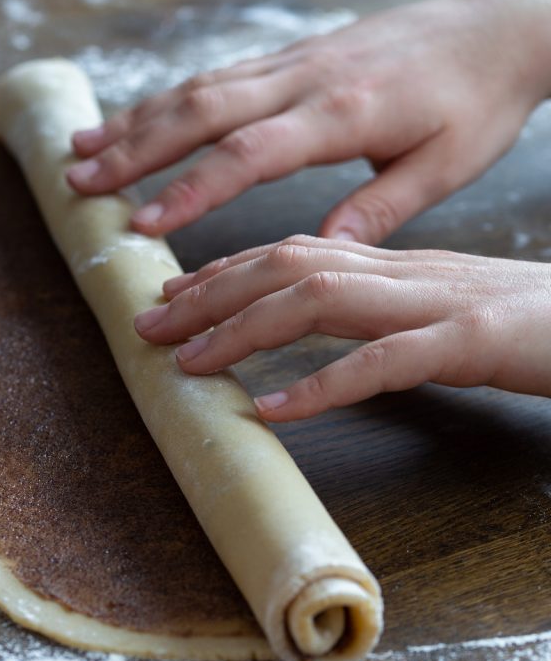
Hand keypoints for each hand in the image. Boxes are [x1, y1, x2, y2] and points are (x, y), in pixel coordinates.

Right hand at [68, 0, 550, 244]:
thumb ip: (377, 207)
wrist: (500, 24)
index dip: (189, 189)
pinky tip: (139, 118)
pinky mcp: (294, 54)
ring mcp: (295, 61)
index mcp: (342, 114)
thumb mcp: (445, 166)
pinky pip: (219, 74)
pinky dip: (169, 98)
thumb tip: (316, 254)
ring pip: (199, 87)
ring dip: (136, 119)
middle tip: (77, 181)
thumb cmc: (479, 99)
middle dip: (133, 148)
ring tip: (80, 147)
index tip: (141, 222)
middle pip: (202, 111)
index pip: (248, 154)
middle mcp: (306, 80)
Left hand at [132, 235, 550, 419]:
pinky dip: (321, 383)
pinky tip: (272, 408)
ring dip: (244, 330)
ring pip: (320, 299)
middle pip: (287, 265)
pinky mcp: (471, 342)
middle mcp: (406, 273)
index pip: (294, 252)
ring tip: (190, 362)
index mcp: (397, 265)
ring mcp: (438, 302)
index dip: (225, 271)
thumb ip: (386, 312)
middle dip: (210, 294)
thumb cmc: (536, 323)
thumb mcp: (446, 309)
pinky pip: (384, 362)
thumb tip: (325, 327)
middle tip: (148, 327)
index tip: (172, 294)